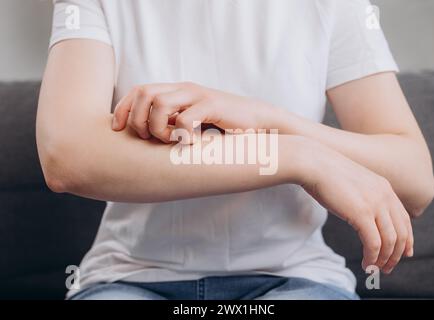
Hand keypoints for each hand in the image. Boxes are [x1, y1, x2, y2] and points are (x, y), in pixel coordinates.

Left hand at [112, 82, 279, 142]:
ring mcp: (198, 95)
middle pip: (144, 93)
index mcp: (176, 91)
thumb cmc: (222, 125)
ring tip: (172, 140)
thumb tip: (144, 136)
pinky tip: (192, 142)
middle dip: (138, 120)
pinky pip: (185, 119)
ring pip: (159, 104)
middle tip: (148, 138)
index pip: (139, 90)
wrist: (256, 121)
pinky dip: (182, 135)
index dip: (124, 109)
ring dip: (158, 128)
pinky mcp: (212, 105)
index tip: (118, 129)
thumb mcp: (191, 121)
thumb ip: (171, 121)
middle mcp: (184, 89)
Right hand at [302, 141, 413, 273]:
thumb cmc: (325, 172)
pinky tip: (365, 263)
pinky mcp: (361, 214)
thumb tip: (360, 212)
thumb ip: (363, 195)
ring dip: (385, 259)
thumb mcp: (353, 182)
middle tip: (387, 267)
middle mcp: (384, 196)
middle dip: (397, 254)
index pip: (405, 219)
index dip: (407, 239)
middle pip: (402, 232)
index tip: (404, 253)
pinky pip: (374, 243)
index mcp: (384, 188)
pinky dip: (372, 257)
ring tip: (375, 268)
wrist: (313, 162)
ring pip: (390, 241)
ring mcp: (374, 204)